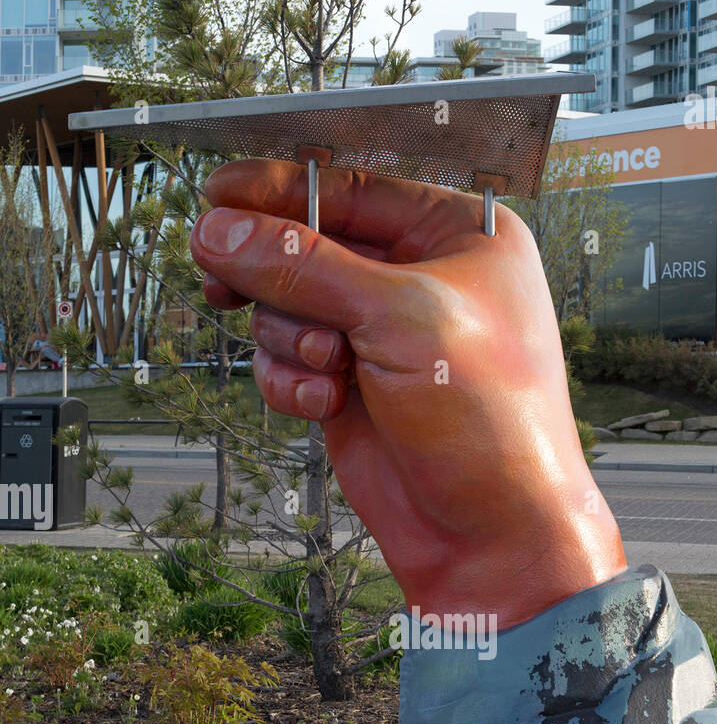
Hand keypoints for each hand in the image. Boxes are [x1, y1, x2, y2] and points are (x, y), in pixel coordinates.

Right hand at [190, 160, 625, 628]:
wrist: (492, 535)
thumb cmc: (487, 419)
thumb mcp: (399, 319)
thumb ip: (304, 266)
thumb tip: (218, 229)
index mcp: (460, 237)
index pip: (354, 188)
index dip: (281, 191)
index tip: (217, 194)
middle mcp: (420, 281)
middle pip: (308, 245)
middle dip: (278, 274)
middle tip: (223, 283)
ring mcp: (381, 339)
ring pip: (287, 307)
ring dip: (289, 337)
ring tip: (329, 371)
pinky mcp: (349, 391)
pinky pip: (286, 363)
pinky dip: (289, 382)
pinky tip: (320, 406)